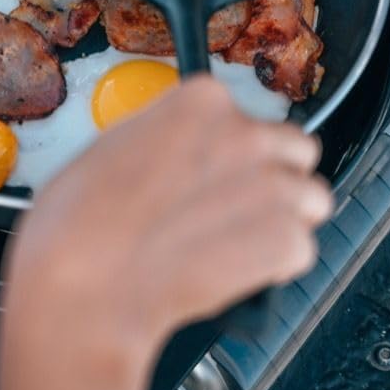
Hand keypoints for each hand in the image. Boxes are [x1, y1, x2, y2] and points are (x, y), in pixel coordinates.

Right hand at [0, 76, 331, 389]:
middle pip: (293, 150)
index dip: (225, 149)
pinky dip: (274, 264)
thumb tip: (182, 153)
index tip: (206, 171)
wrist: (86, 288)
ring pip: (310, 198)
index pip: (241, 114)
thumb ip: (166, 138)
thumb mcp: (113, 147)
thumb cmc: (79, 224)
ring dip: (282, 219)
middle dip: (271, 177)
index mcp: (202, 101)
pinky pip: (300, 249)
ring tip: (233, 243)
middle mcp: (247, 134)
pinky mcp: (287, 242)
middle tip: (230, 207)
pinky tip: (231, 271)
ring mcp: (274, 188)